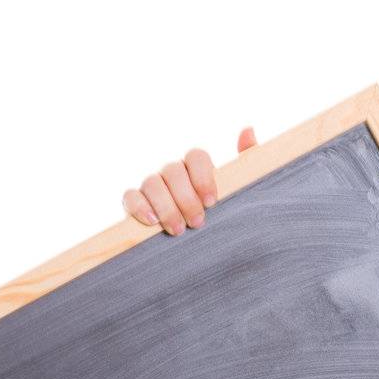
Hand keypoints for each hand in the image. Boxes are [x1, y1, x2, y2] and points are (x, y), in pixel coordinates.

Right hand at [123, 126, 258, 234]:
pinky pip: (130, 196)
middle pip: (173, 170)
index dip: (202, 177)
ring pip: (152, 183)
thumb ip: (247, 162)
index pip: (196, 156)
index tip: (212, 202)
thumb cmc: (220, 218)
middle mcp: (173, 174)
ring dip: (166, 207)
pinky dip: (140, 206)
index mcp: (196, 169)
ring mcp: (152, 186)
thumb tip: (247, 130)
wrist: (205, 248)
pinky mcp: (135, 203)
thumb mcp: (239, 193)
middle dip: (185, 198)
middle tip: (198, 222)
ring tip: (178, 230)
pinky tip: (152, 221)